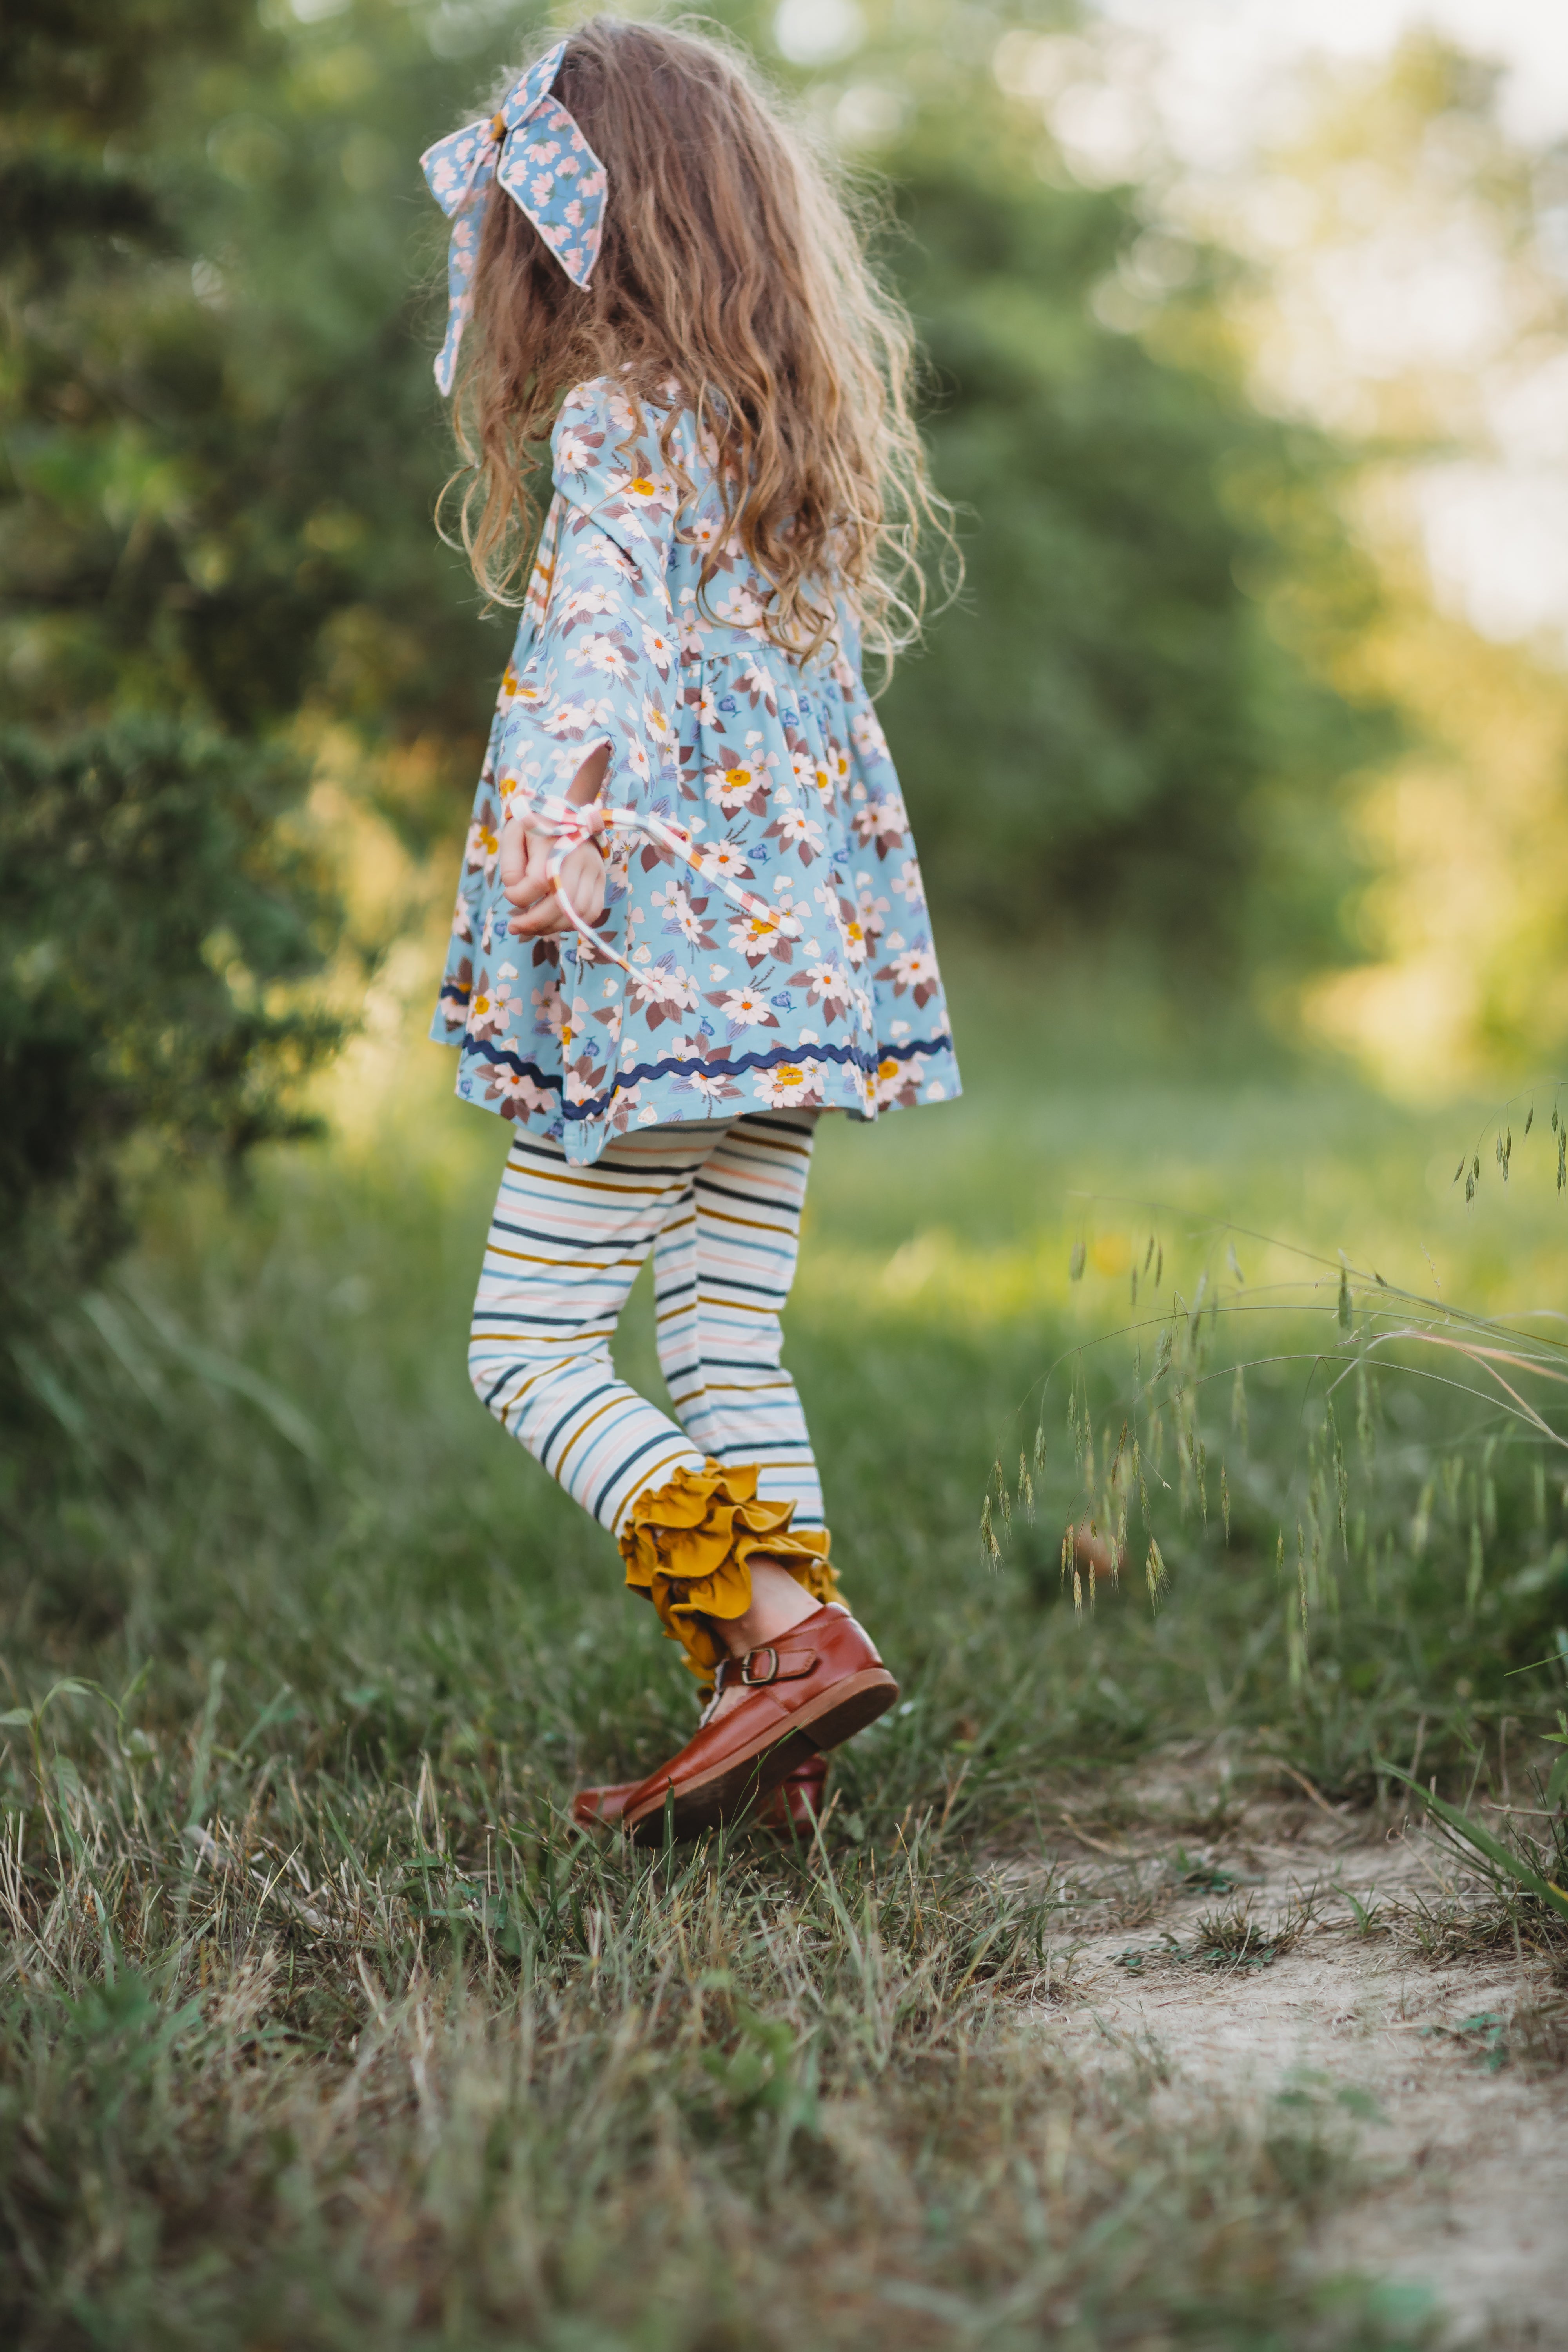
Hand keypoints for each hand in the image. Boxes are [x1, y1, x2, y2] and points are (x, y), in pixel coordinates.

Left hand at [500, 810, 607, 939]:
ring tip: (534, 928)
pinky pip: (593, 911)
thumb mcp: (514, 836)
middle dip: (535, 922)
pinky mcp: (602, 879)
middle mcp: (578, 857)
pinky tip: (555, 923)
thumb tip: (517, 897)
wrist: (567, 813)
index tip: (508, 895)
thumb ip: (510, 866)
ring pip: (578, 912)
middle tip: (515, 927)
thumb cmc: (535, 827)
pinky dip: (573, 923)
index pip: (538, 882)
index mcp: (553, 842)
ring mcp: (594, 869)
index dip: (519, 897)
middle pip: (561, 902)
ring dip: (553, 927)